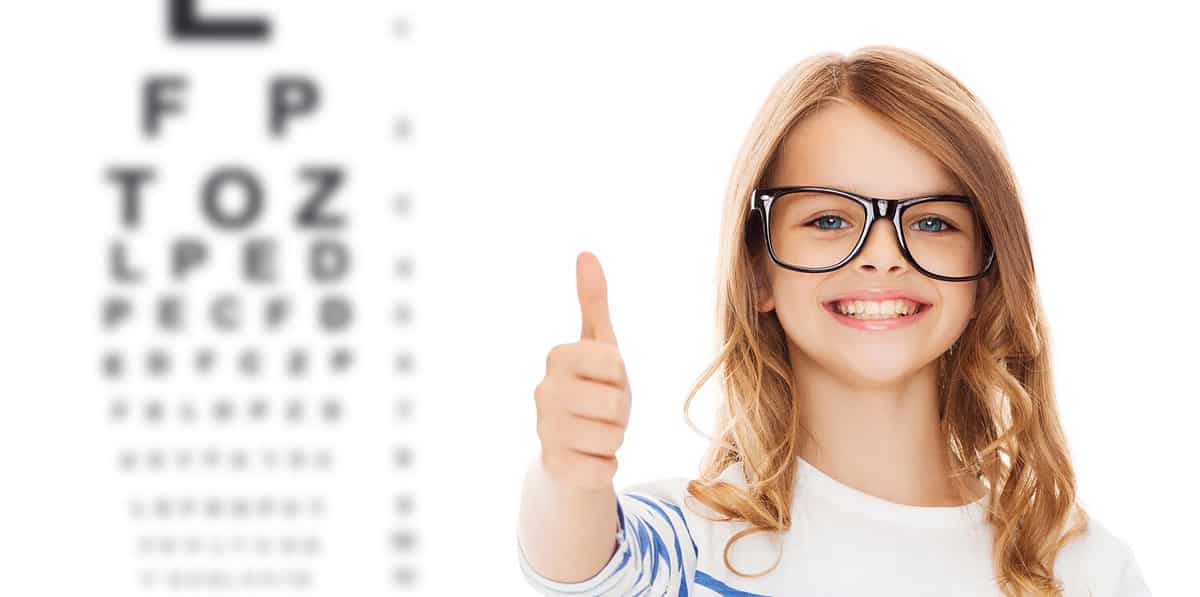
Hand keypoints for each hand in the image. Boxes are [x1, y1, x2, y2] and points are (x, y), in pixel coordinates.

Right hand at [534, 251, 631, 490]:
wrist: (574, 445)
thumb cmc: (593, 388)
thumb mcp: (599, 345)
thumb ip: (593, 301)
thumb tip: (586, 254)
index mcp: (558, 357)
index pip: (615, 364)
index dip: (620, 376)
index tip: (605, 380)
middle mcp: (543, 392)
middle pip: (616, 405)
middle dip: (620, 412)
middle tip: (602, 411)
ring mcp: (545, 431)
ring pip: (613, 438)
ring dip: (614, 439)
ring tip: (596, 433)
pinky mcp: (554, 467)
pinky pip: (605, 468)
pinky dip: (606, 465)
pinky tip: (589, 457)